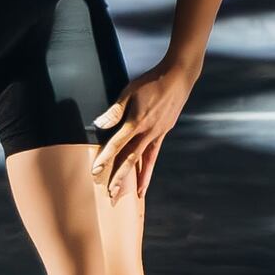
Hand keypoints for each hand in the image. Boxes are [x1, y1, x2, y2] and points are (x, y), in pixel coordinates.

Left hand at [95, 63, 197, 199]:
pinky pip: (154, 155)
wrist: (178, 78)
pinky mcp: (163, 133)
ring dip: (136, 179)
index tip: (95, 171)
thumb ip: (115, 110)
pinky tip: (144, 183)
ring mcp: (157, 134)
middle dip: (119, 177)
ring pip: (144, 161)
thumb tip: (99, 123)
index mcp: (137, 121)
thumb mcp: (130, 91)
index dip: (105, 158)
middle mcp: (148, 131)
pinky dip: (148, 171)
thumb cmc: (151, 82)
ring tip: (130, 196)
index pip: (117, 143)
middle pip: (131, 158)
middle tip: (110, 195)